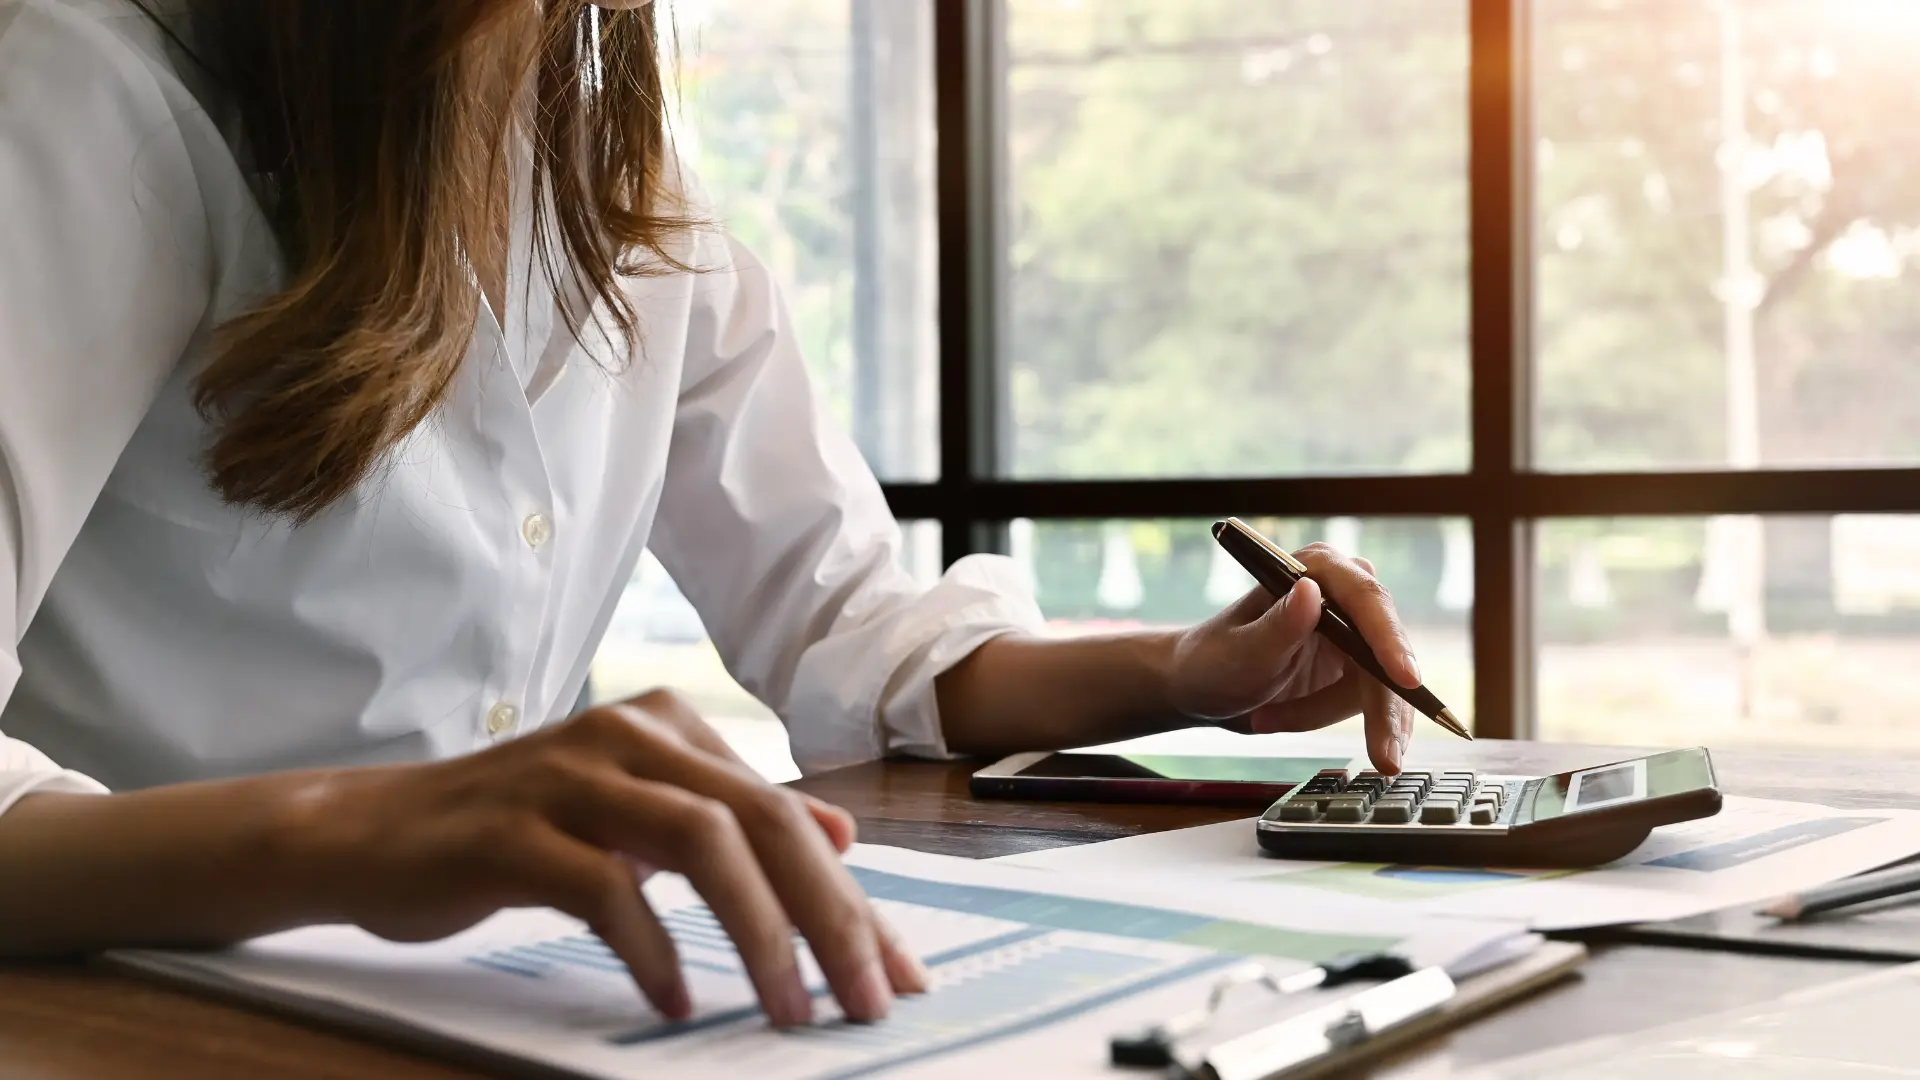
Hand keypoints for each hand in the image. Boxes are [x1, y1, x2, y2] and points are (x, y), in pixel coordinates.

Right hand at [285, 689, 926, 1026]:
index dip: (852, 899)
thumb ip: (731, 818)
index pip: (786, 816)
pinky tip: (672, 1002)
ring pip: (700, 841)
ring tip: (787, 1008)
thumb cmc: (517, 831)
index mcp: (669, 728)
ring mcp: (568, 775)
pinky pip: (603, 887)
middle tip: (864, 1001)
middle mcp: (630, 735)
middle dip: (829, 917)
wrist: (368, 832)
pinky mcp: (510, 829)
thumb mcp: (637, 815)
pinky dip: (650, 949)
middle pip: (761, 821)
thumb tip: (837, 833)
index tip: (895, 974)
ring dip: (758, 933)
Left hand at [1165, 544, 1422, 773]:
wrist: (1202, 688)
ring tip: (1269, 720)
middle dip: (1381, 707)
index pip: (1366, 600)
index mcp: (1316, 569)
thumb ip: (1277, 626)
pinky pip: (1368, 702)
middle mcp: (1343, 593)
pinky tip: (1284, 721)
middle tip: (1384, 758)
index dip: (1390, 640)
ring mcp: (1354, 630)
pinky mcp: (1356, 665)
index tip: (1406, 679)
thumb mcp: (1240, 652)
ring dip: (1326, 713)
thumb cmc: (1213, 661)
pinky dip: (1330, 720)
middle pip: (1385, 650)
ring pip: (1379, 685)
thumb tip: (1311, 592)